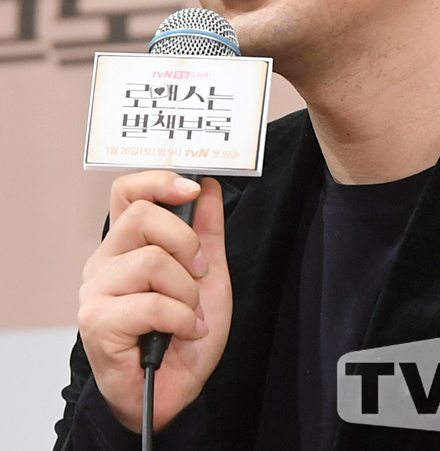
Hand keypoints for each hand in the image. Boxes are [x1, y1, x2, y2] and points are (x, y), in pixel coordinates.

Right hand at [78, 171, 231, 431]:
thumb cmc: (185, 333)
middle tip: (198, 274)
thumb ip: (208, 231)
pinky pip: (151, 303)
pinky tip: (183, 332)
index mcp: (127, 243)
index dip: (159, 181)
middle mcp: (105, 260)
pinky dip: (181, 319)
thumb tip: (210, 186)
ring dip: (187, 291)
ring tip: (189, 313)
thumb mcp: (209, 275)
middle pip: (142, 215)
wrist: (175, 390)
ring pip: (151, 260)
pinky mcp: (96, 321)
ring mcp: (96, 290)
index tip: (192, 189)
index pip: (128, 191)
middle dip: (186, 243)